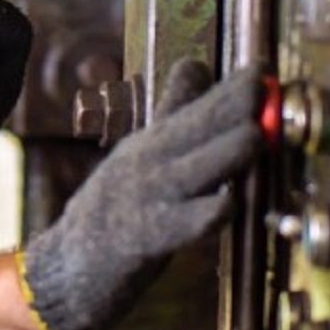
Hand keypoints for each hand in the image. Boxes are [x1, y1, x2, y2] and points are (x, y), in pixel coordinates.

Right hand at [20, 60, 262, 329]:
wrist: (68, 266)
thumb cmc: (115, 207)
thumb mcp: (140, 152)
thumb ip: (174, 112)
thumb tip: (196, 64)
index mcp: (152, 143)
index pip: (194, 106)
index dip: (229, 87)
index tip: (262, 67)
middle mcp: (148, 164)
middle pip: (194, 128)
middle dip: (230, 106)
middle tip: (262, 86)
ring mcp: (146, 201)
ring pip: (192, 171)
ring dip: (223, 153)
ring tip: (254, 136)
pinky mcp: (144, 241)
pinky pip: (181, 226)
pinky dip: (205, 215)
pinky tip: (227, 205)